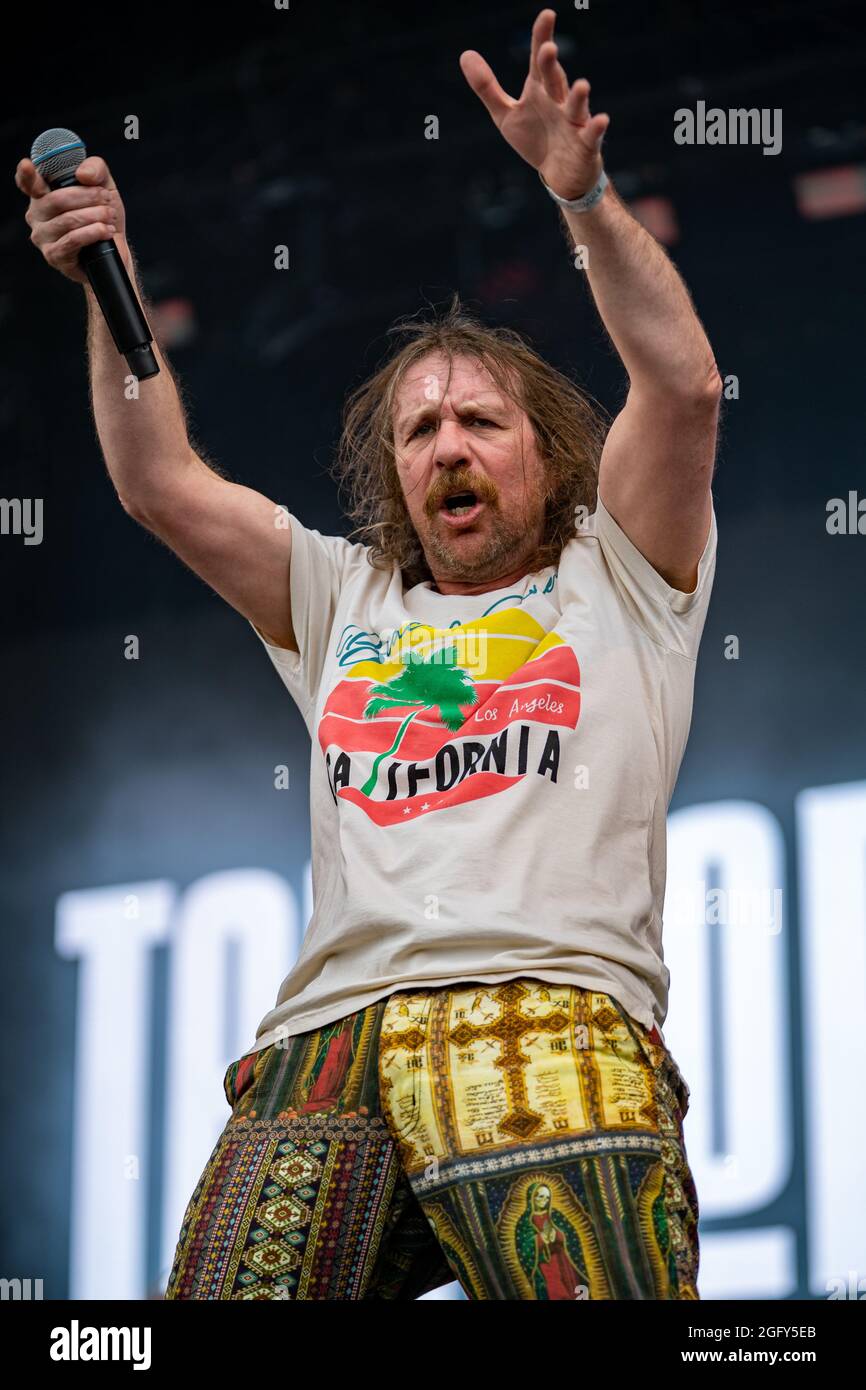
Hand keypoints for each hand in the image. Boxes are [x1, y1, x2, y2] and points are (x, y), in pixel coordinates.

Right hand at [15, 154, 127, 284]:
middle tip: (106, 199)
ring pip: (67, 220)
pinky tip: (106, 231)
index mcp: (43, 195)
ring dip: (94, 216)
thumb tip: (82, 174)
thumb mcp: (105, 187)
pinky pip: (72, 240)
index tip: (27, 165)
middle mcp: (36, 215)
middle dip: (87, 196)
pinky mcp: (54, 255)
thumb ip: (96, 169)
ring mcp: (42, 237)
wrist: (115, 253)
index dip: (26, 174)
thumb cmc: (103, 218)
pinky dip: (93, 233)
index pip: (27, 183)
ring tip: (110, 216)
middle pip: (57, 199)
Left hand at [460, 8, 608, 202]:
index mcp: (540, 91)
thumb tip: (465, 54)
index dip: (542, 37)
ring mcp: (574, 121)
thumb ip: (487, 88)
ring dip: (579, 96)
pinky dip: (596, 128)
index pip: (539, 61)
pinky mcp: (585, 143)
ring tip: (582, 85)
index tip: (547, 15)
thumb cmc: (536, 139)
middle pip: (555, 79)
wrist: (561, 175)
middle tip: (547, 48)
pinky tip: (600, 120)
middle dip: (551, 65)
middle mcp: (559, 101)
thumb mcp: (505, 115)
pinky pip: (592, 134)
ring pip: (577, 105)